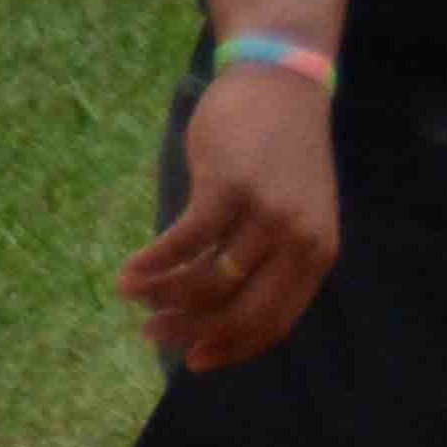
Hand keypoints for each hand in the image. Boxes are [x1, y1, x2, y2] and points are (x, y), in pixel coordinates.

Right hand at [119, 65, 342, 372]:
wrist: (281, 86)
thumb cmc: (280, 155)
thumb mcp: (294, 213)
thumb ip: (270, 258)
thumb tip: (218, 310)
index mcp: (317, 254)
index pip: (275, 322)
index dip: (232, 348)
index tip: (195, 360)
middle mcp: (298, 240)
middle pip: (240, 310)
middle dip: (190, 330)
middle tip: (153, 335)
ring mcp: (266, 214)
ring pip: (208, 280)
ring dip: (163, 297)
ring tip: (133, 297)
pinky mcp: (230, 187)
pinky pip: (186, 241)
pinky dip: (153, 264)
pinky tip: (129, 273)